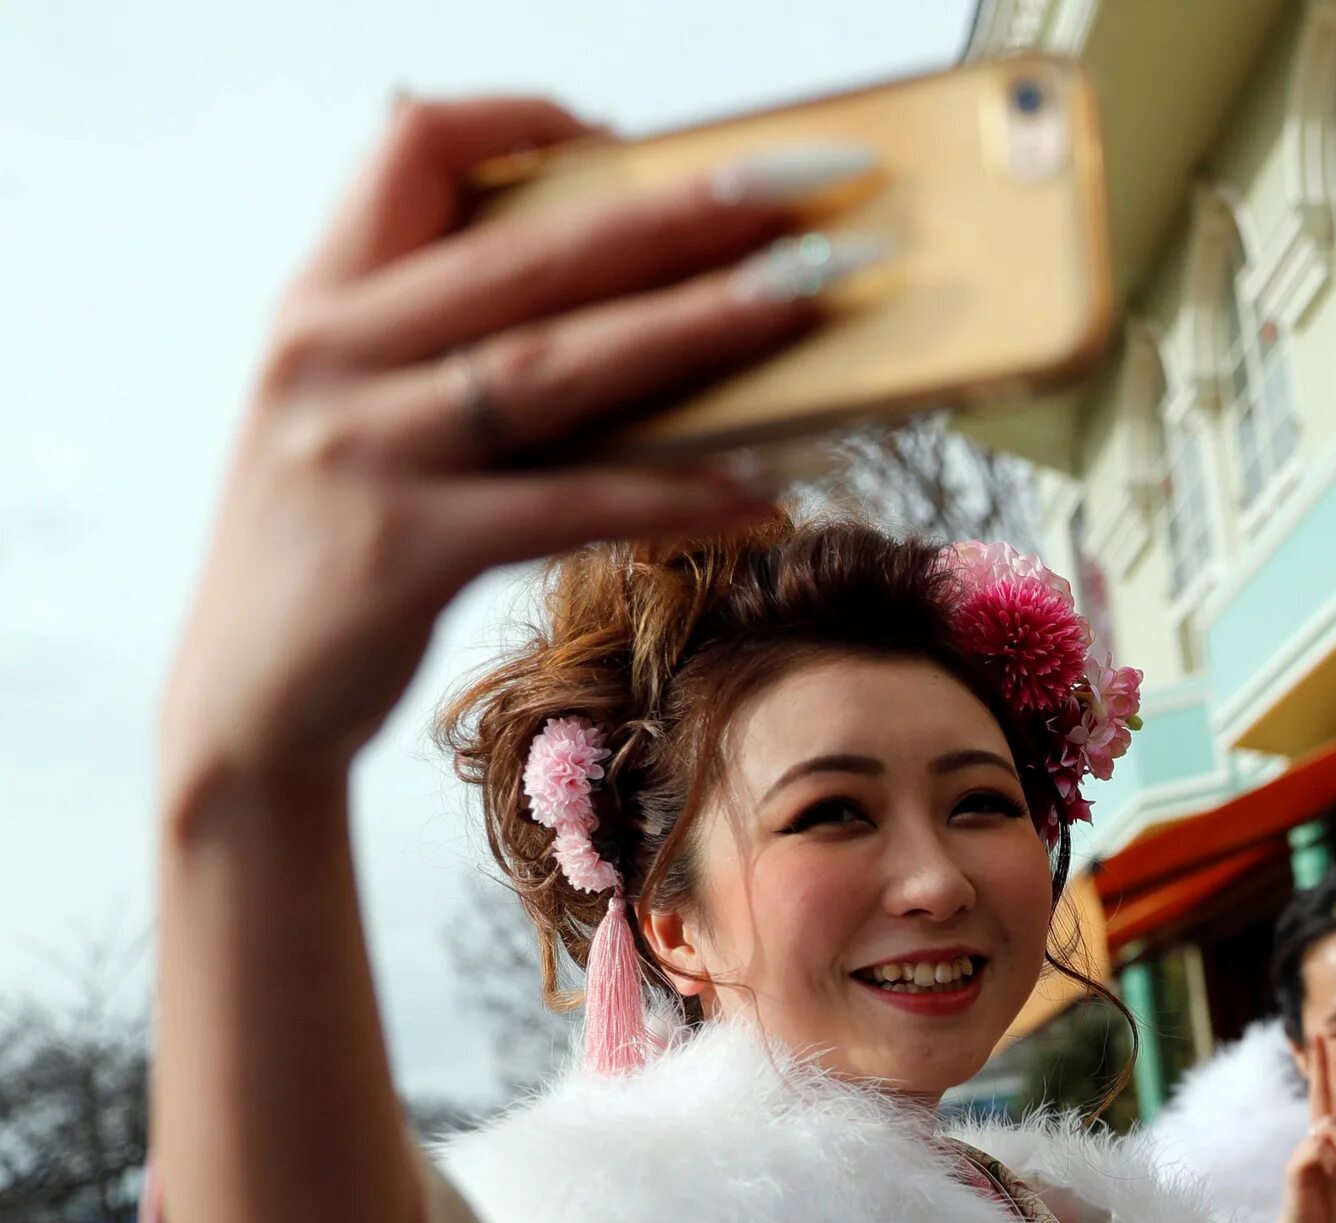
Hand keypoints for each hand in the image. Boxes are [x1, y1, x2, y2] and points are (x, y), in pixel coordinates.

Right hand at [160, 98, 813, 799]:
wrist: (247, 703)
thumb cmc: (341, 548)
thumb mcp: (362, 414)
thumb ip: (446, 341)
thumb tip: (621, 286)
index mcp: (321, 300)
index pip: (409, 147)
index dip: (521, 119)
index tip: (630, 139)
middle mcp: (330, 355)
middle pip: (527, 256)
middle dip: (673, 217)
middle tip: (793, 198)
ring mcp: (365, 452)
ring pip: (555, 369)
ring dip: (693, 330)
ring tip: (802, 305)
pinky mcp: (407, 553)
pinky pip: (569, 509)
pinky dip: (672, 500)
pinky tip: (757, 492)